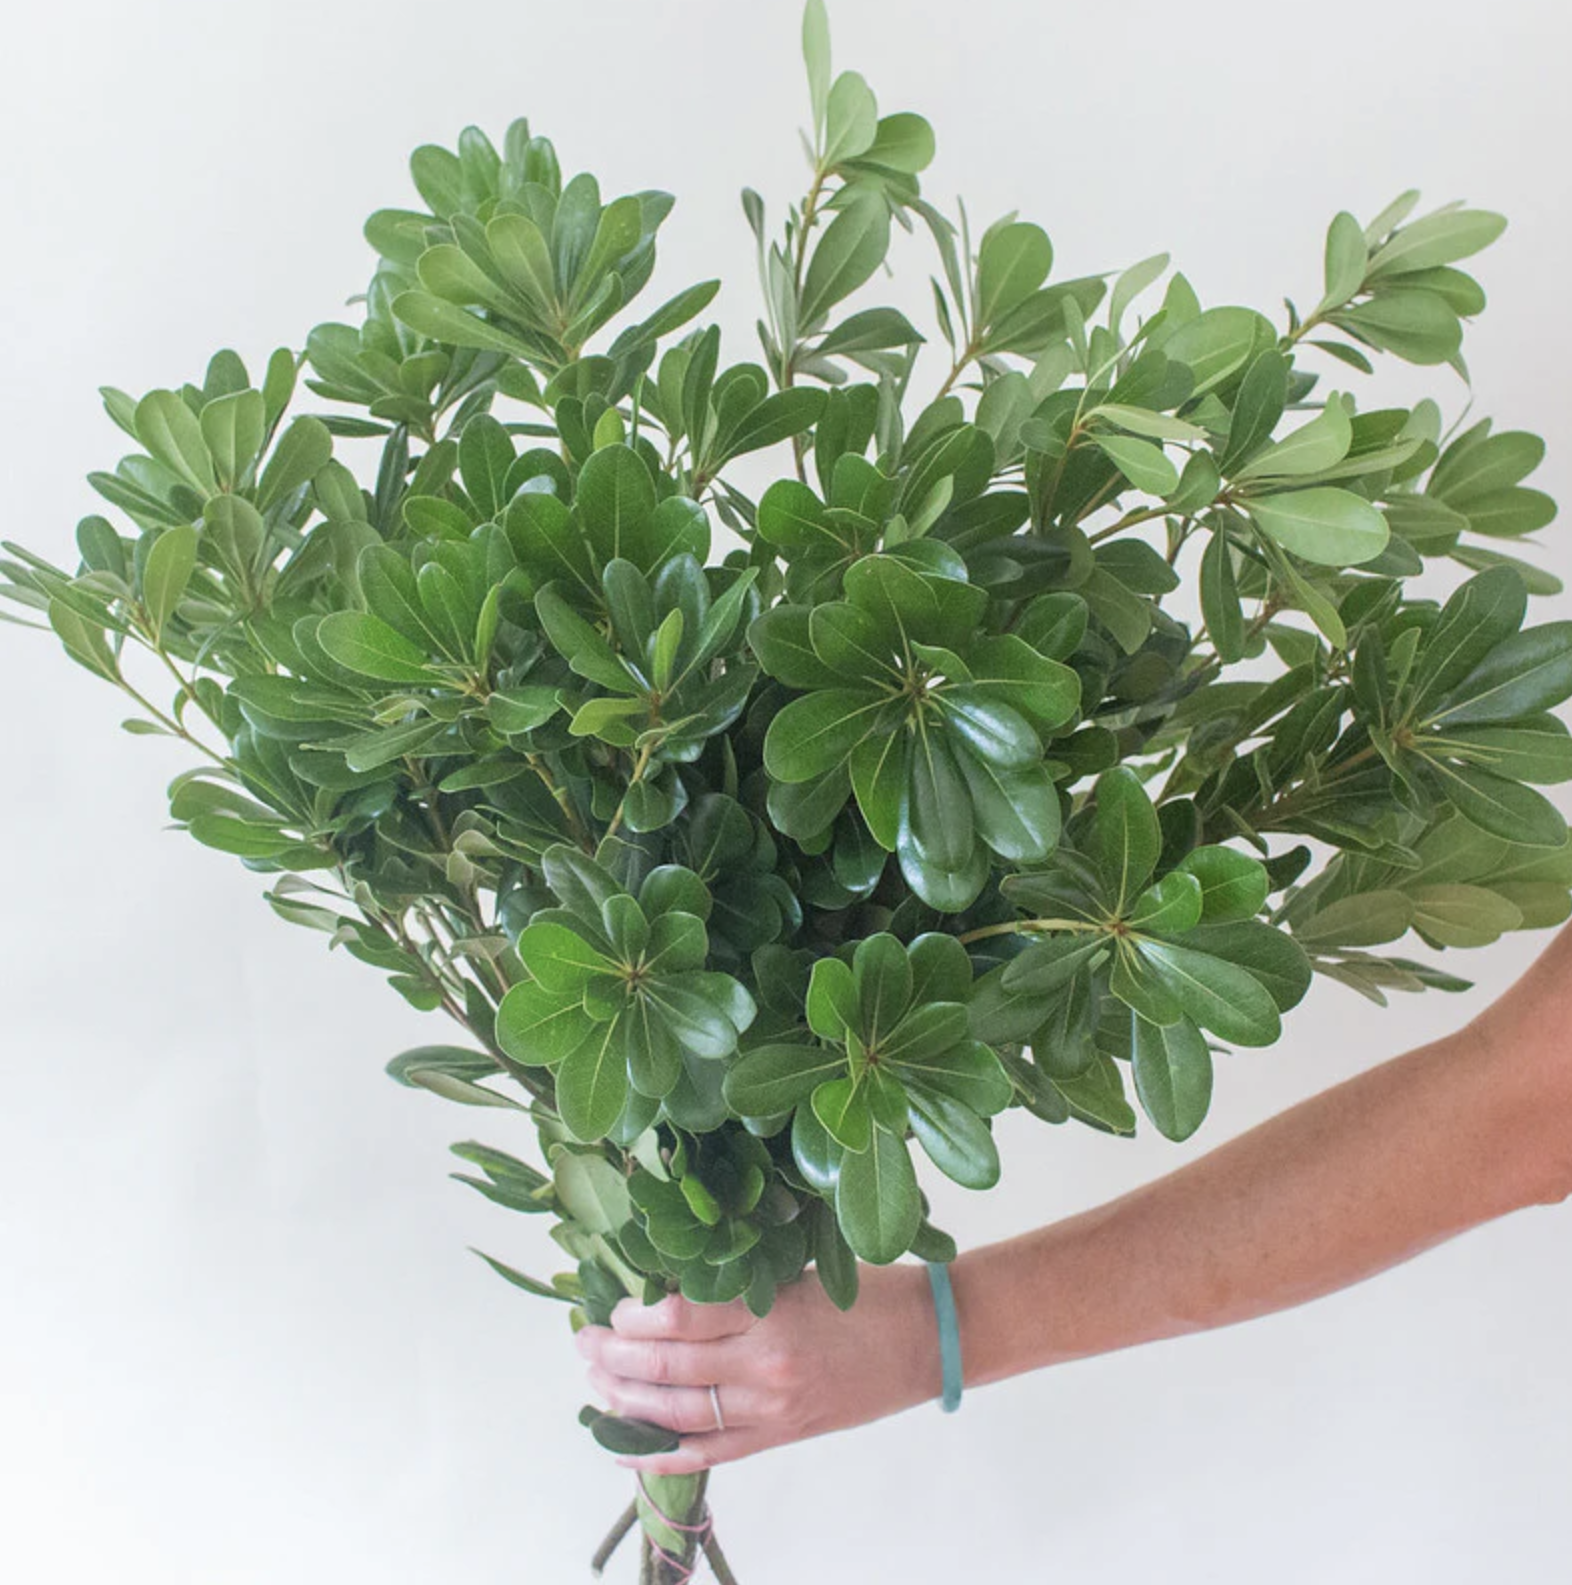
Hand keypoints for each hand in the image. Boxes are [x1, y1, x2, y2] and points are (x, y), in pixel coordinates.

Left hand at [573, 1260, 942, 1473]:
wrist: (929, 1342)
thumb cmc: (870, 1293)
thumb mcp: (803, 1271)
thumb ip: (743, 1282)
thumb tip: (672, 1285)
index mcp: (773, 1314)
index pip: (682, 1316)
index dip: (637, 1314)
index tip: (616, 1304)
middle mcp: (765, 1367)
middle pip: (669, 1365)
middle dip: (615, 1355)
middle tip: (584, 1340)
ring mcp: (770, 1409)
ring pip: (677, 1411)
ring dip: (625, 1398)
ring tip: (594, 1381)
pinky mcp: (779, 1436)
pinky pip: (706, 1451)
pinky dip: (658, 1451)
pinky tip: (622, 1442)